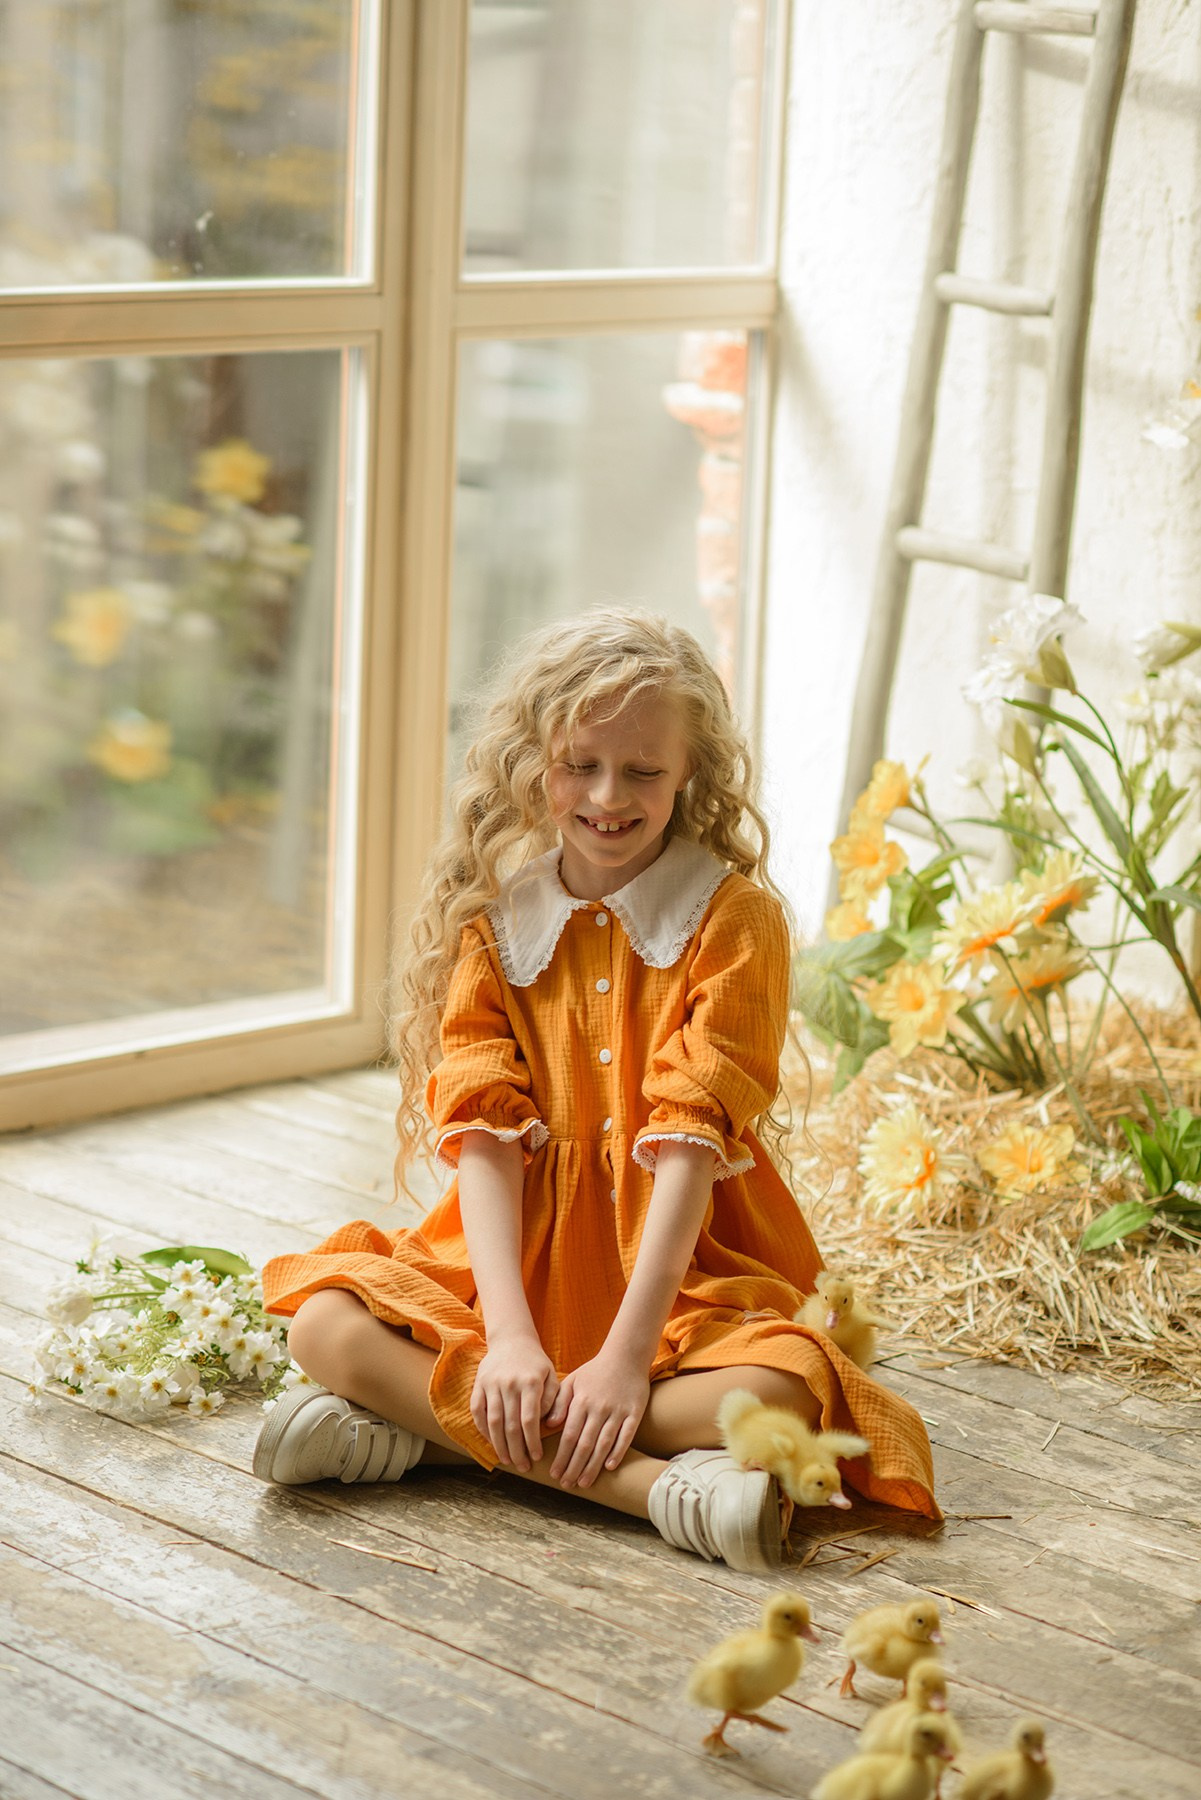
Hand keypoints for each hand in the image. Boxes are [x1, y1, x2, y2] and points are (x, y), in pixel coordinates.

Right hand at [471, 1330, 558, 1470]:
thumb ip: (554, 1400)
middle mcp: (510, 1384)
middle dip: (517, 1450)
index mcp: (531, 1382)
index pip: (530, 1419)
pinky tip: (492, 1443)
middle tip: (523, 1466)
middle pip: (511, 1425)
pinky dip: (483, 1430)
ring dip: (499, 1445)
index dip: (532, 1442)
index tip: (536, 1457)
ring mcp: (492, 1384)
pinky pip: (478, 1412)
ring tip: (507, 1460)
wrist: (512, 1340)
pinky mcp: (479, 1385)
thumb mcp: (551, 1376)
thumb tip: (551, 1425)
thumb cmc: (536, 1363)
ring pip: (493, 1422)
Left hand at [544, 1350, 649, 1489]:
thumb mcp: (573, 1381)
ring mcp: (618, 1411)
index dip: (561, 1456)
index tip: (554, 1473)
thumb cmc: (595, 1371)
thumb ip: (559, 1402)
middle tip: (566, 1484)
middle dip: (574, 1466)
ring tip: (583, 1482)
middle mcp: (598, 1407)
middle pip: (584, 1443)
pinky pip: (626, 1435)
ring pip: (603, 1443)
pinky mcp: (635, 1412)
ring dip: (593, 1465)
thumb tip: (548, 1426)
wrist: (626, 1355)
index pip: (569, 1435)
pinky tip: (609, 1467)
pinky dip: (618, 1452)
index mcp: (581, 1401)